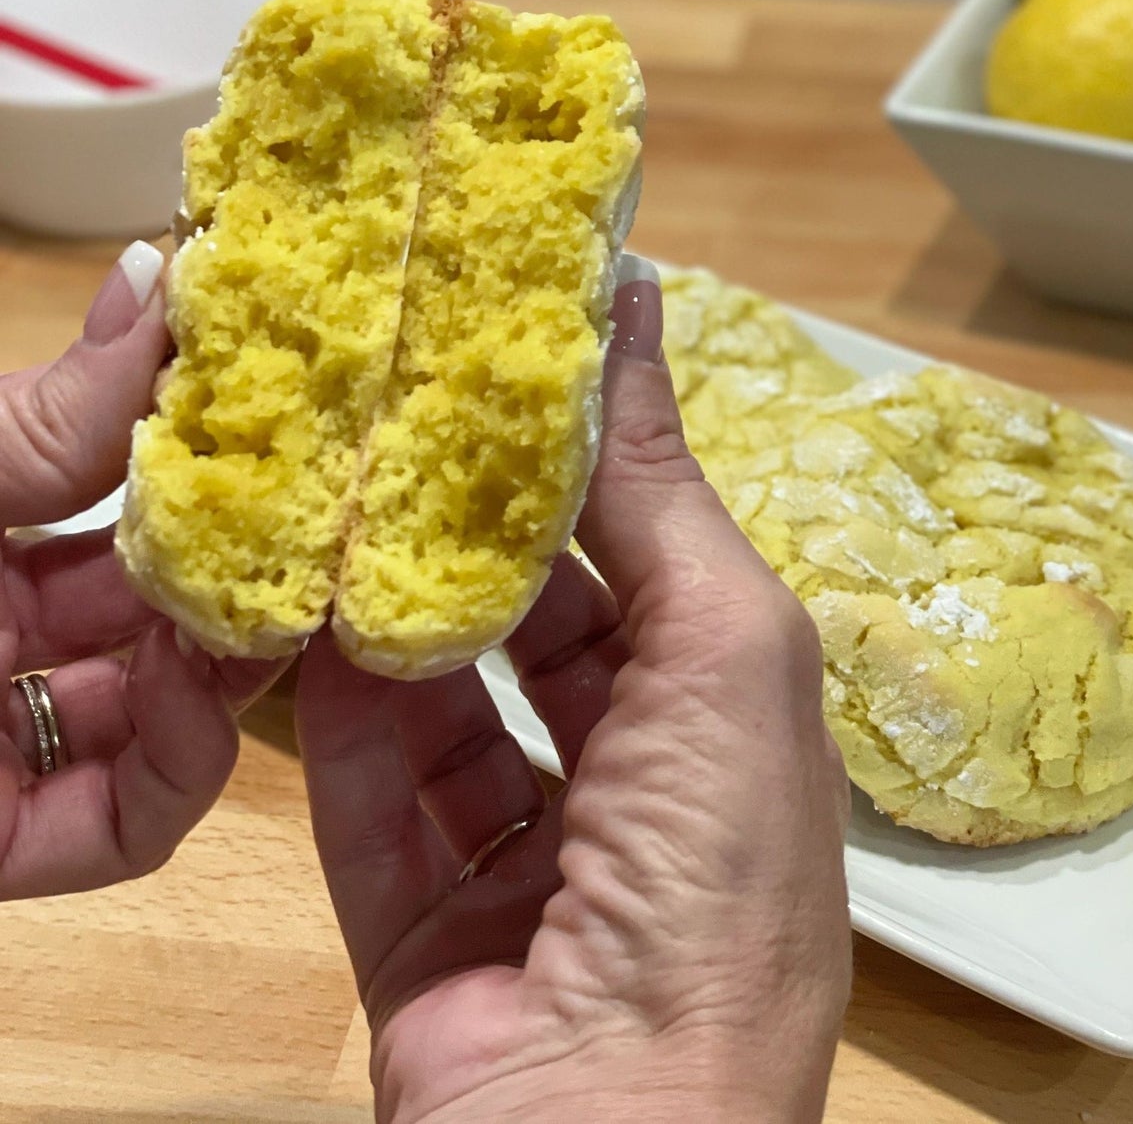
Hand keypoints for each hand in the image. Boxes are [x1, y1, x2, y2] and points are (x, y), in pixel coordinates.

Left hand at [1, 242, 283, 897]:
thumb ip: (56, 409)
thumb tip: (163, 266)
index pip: (113, 489)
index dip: (207, 462)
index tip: (294, 426)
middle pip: (150, 602)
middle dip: (240, 564)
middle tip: (322, 521)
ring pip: (158, 713)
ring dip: (229, 660)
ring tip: (278, 598)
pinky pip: (122, 821)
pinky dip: (186, 762)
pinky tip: (211, 689)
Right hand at [298, 267, 852, 1123]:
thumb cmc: (716, 880)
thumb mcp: (722, 648)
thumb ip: (655, 488)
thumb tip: (630, 299)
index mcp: (739, 721)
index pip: (651, 555)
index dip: (582, 457)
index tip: (499, 350)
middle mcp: (642, 785)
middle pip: (542, 627)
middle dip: (471, 527)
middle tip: (390, 413)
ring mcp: (530, 863)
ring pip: (445, 706)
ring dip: (391, 615)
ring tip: (331, 499)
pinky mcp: (424, 927)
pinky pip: (370, 798)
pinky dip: (334, 718)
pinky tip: (298, 626)